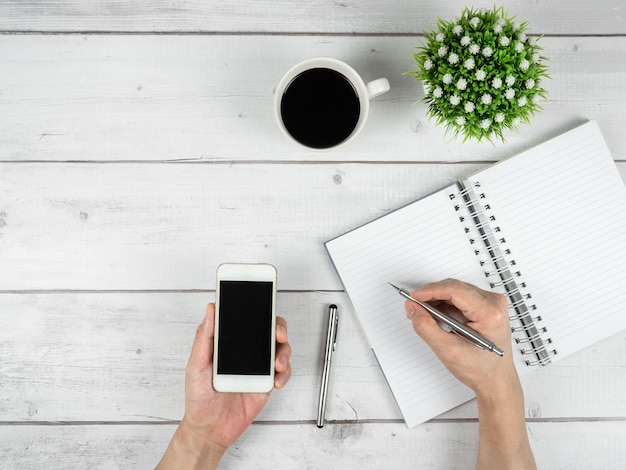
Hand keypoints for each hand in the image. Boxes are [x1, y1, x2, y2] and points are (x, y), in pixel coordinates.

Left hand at [157, 303, 291, 468]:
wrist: (209, 430)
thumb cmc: (198, 398)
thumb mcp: (196, 365)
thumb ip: (204, 338)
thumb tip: (211, 310)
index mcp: (229, 344)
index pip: (246, 319)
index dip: (257, 308)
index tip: (263, 302)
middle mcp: (245, 352)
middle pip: (269, 330)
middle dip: (279, 328)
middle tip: (278, 334)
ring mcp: (257, 367)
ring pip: (279, 349)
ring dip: (283, 352)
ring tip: (277, 364)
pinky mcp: (266, 383)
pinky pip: (282, 373)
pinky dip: (284, 374)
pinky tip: (276, 380)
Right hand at [405, 279, 535, 468]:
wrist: (497, 386)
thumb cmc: (481, 372)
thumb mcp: (448, 350)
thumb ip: (426, 327)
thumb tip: (413, 310)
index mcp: (490, 312)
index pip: (454, 289)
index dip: (429, 290)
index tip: (412, 296)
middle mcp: (494, 305)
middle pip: (454, 288)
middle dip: (430, 296)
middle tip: (412, 305)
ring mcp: (491, 307)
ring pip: (454, 293)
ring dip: (436, 302)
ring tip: (421, 314)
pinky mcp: (485, 310)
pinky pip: (458, 301)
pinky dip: (443, 307)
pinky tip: (434, 317)